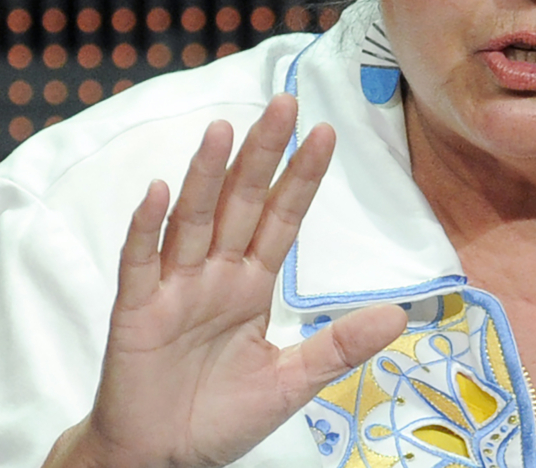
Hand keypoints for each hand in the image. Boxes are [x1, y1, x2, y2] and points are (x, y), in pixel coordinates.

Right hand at [44, 93, 407, 467]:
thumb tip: (400, 316)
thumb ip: (338, 346)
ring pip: (192, 220)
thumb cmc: (219, 417)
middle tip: (283, 103)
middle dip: (262, 154)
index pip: (282, 219)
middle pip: (241, 203)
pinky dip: (146, 227)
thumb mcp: (291, 382)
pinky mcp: (135, 311)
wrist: (160, 461)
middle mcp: (214, 274)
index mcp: (251, 284)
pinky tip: (158, 190)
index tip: (325, 132)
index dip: (301, 177)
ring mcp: (172, 287)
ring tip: (223, 131)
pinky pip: (140, 262)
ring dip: (206, 175)